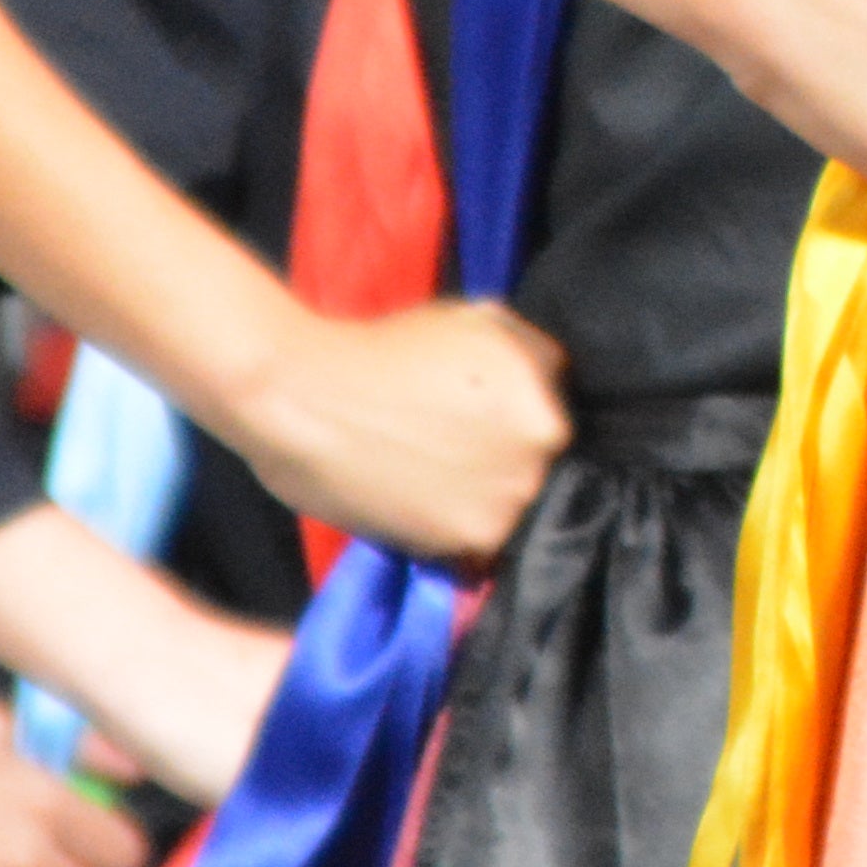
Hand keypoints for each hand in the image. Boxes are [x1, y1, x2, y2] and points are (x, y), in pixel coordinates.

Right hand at [207, 293, 569, 566]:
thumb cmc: (388, 349)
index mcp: (549, 406)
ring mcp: (503, 508)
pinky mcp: (461, 545)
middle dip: (507, 460)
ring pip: (512, 510)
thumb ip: (533, 355)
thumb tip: (557, 384)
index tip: (488, 421)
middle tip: (458, 447)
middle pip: (542, 471)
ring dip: (485, 499)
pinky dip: (455, 528)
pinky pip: (477, 544)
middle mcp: (539, 461)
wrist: (306, 400)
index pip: (560, 423)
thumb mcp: (478, 321)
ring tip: (436, 475)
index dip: (524, 423)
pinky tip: (422, 498)